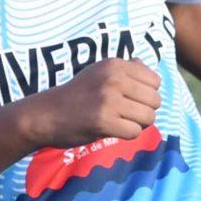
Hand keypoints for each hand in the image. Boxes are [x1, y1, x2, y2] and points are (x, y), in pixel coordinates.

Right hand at [24, 59, 161, 148]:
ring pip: (148, 117)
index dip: (147, 94)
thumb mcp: (98, 72)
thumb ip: (124, 69)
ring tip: (120, 122)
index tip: (131, 100)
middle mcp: (113, 79)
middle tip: (127, 115)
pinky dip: (127, 135)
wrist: (46, 114)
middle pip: (155, 100)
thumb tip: (146, 67)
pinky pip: (135, 132)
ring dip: (138, 124)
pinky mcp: (103, 121)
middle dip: (145, 111)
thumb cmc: (76, 96)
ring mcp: (108, 100)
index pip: (155, 81)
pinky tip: (113, 130)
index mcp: (114, 64)